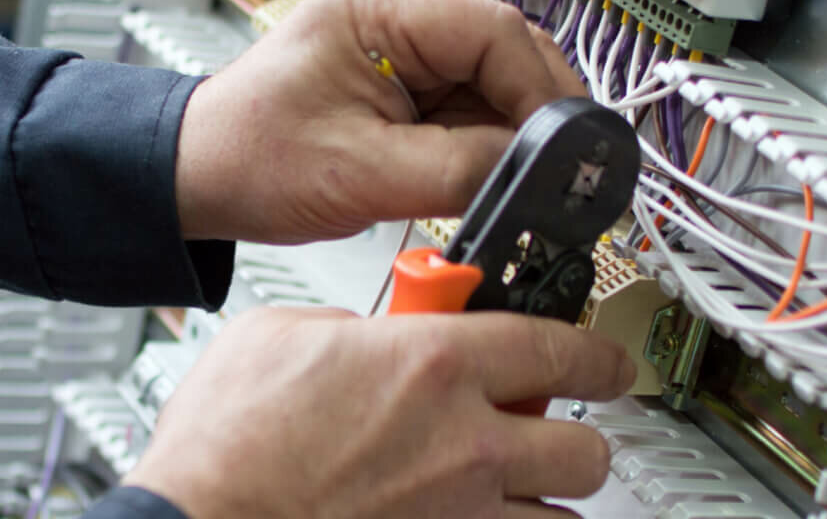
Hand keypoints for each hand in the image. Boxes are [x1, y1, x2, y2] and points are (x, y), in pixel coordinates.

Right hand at [123, 307, 633, 518]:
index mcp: (434, 365)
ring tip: (508, 488)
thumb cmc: (224, 446)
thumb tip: (362, 336)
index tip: (602, 358)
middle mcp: (467, 446)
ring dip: (543, 500)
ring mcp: (460, 517)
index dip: (596, 351)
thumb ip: (346, 327)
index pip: (562, 347)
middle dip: (573, 436)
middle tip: (546, 428)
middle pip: (587, 448)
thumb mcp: (278, 335)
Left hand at [177, 0, 583, 242]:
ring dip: (509, 133)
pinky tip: (478, 175)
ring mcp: (403, 43)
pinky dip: (485, 143)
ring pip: (497, 81)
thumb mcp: (364, 173)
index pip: (497, 31)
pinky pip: (471, 105)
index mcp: (378, 4)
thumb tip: (537, 172)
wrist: (200, 175)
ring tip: (504, 184)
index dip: (542, 93)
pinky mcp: (406, 78)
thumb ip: (462, 169)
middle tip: (553, 175)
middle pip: (507, 50)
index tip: (563, 150)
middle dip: (532, 114)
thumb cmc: (250, 157)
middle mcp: (397, 10)